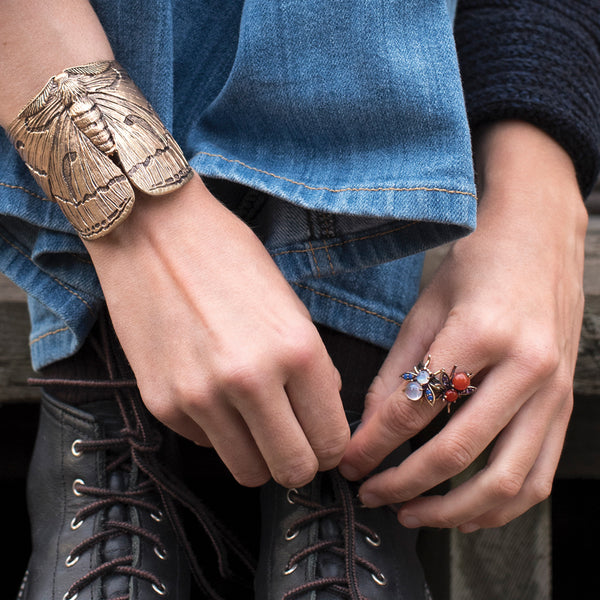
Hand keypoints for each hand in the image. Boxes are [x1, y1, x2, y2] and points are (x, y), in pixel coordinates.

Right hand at [85, 173, 348, 487]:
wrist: (152, 232)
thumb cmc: (229, 258)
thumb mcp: (290, 306)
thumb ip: (315, 367)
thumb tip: (322, 414)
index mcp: (296, 350)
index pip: (330, 440)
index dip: (331, 447)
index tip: (322, 440)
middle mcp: (250, 380)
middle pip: (292, 470)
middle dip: (300, 464)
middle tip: (294, 442)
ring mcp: (200, 396)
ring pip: (248, 472)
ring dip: (259, 456)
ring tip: (255, 424)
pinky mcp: (161, 403)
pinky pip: (205, 444)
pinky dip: (217, 431)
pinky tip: (212, 393)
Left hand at [339, 121, 587, 530]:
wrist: (539, 241)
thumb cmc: (477, 267)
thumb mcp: (426, 308)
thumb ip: (399, 371)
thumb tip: (370, 427)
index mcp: (481, 333)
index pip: (415, 408)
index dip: (374, 443)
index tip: (348, 460)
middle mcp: (525, 367)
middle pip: (457, 451)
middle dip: (404, 483)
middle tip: (371, 494)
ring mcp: (554, 392)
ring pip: (505, 481)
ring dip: (452, 510)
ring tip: (412, 514)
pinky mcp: (565, 406)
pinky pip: (538, 476)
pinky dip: (500, 507)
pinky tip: (464, 511)